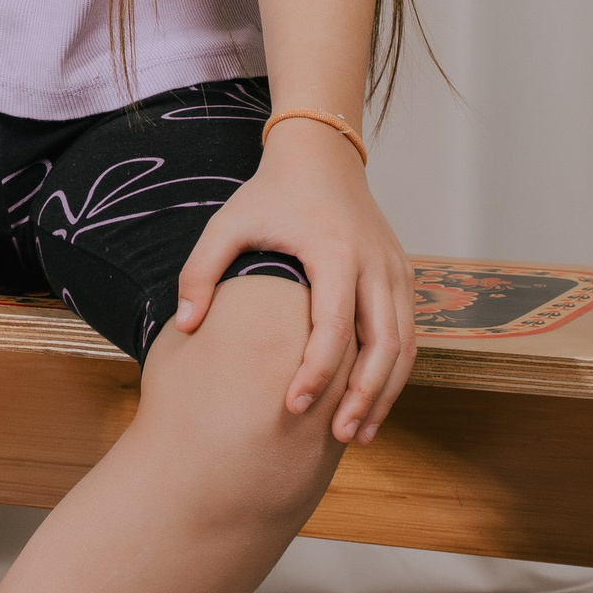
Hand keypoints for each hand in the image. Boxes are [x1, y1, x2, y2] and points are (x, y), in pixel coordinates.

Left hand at [172, 121, 416, 444]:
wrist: (321, 155)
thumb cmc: (271, 193)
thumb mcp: (227, 223)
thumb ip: (200, 272)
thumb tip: (185, 326)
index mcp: (334, 251)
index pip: (334, 325)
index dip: (317, 372)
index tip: (294, 406)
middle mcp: (374, 263)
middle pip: (383, 344)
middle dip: (364, 396)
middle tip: (339, 438)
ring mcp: (395, 269)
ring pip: (404, 345)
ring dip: (385, 392)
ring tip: (358, 434)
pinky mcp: (403, 276)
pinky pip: (407, 333)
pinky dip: (394, 372)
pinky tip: (370, 402)